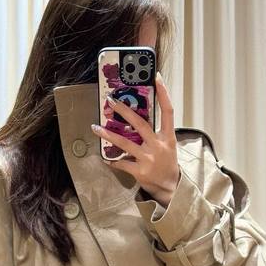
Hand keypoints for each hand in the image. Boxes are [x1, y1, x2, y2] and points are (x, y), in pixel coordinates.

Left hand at [90, 71, 179, 206]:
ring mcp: (148, 159)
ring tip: (95, 127)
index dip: (164, 93)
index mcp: (168, 137)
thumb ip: (155, 132)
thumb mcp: (167, 145)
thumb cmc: (167, 163)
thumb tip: (135, 118)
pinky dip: (112, 160)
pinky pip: (121, 163)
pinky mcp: (139, 171)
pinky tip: (105, 158)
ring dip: (108, 135)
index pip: (168, 111)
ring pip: (124, 143)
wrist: (170, 188)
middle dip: (124, 111)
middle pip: (140, 123)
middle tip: (111, 101)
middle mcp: (158, 146)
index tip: (156, 78)